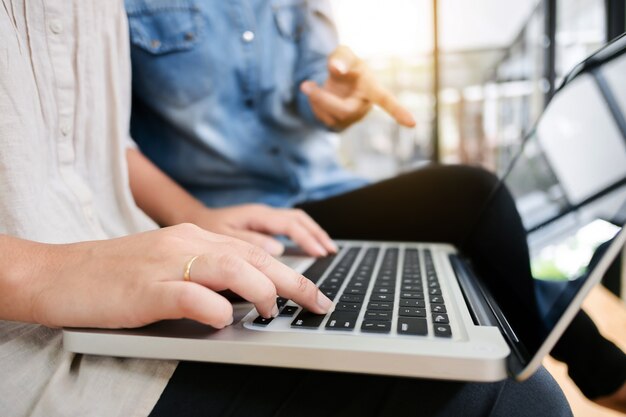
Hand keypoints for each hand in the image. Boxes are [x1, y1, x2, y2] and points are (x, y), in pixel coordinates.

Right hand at [30, 224, 332, 328]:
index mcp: (193, 237)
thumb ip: (207, 274)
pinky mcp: (146, 289)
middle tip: (319, 302)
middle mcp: (186, 243)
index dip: (289, 270)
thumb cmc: (116, 275)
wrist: (61, 273)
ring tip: (276, 311)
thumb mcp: (169, 265)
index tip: (314, 291)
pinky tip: (226, 319)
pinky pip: (190, 295)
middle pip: (252, 258)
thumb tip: (245, 296)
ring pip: (230, 267)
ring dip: (262, 291)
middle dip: (293, 280)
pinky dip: (214, 308)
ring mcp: (166, 263)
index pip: (253, 252)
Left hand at [189, 204, 336, 256]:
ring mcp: (263, 217)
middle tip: (332, 253)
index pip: (290, 225)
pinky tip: (309, 248)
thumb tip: (277, 250)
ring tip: (327, 250)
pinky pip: (289, 226)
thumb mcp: (221, 240)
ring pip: (297, 221)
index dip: (308, 239)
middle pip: (299, 220)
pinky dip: (303, 235)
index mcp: (255, 215)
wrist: (188, 222)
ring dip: (313, 234)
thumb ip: (249, 243)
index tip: (321, 254)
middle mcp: (262, 213)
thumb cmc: (202, 233)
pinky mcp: (261, 224)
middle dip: (317, 235)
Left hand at [300, 45, 415, 129]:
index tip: (412, 124)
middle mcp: (365, 107)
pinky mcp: (340, 126)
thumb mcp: (343, 53)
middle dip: (323, 99)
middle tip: (305, 85)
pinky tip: (314, 97)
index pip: (387, 101)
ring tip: (310, 86)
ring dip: (314, 100)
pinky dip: (312, 106)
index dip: (399, 112)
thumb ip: (341, 57)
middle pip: (344, 112)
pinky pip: (323, 121)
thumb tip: (336, 69)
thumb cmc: (345, 65)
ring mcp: (352, 119)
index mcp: (372, 89)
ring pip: (330, 117)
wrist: (335, 79)